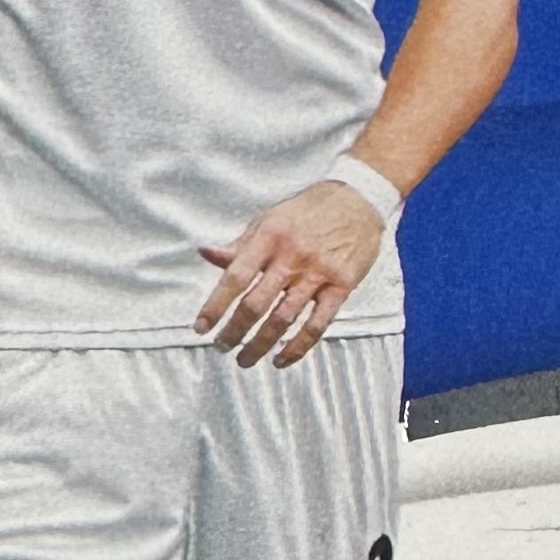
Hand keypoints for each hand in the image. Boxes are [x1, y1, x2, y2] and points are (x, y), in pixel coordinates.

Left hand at [195, 178, 389, 366]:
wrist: (359, 199)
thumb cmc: (309, 211)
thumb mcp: (270, 219)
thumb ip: (240, 244)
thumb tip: (205, 253)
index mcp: (269, 238)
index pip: (235, 277)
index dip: (215, 305)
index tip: (200, 327)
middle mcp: (291, 256)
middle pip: (256, 304)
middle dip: (235, 331)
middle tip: (221, 347)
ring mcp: (318, 273)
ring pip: (283, 318)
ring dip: (261, 344)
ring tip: (245, 359)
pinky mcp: (341, 286)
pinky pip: (317, 324)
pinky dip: (298, 347)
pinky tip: (282, 360)